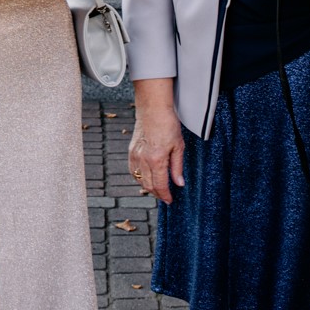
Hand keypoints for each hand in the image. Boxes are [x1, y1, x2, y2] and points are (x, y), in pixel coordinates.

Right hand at [128, 88, 186, 203]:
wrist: (153, 109)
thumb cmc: (168, 124)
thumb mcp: (178, 146)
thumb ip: (177, 167)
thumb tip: (179, 183)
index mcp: (156, 160)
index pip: (160, 185)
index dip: (165, 196)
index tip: (170, 200)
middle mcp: (143, 160)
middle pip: (148, 185)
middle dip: (157, 194)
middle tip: (165, 197)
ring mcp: (135, 155)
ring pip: (139, 180)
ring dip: (148, 187)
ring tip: (157, 189)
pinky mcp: (131, 151)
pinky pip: (133, 171)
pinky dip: (139, 177)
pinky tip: (146, 177)